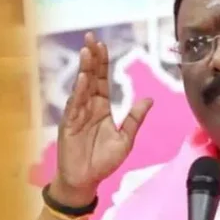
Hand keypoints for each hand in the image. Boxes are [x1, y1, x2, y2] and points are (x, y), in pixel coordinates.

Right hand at [51, 32, 153, 205]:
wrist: (86, 181)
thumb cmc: (103, 162)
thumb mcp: (125, 140)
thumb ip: (135, 118)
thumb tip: (150, 98)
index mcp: (102, 108)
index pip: (102, 80)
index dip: (102, 62)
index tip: (103, 45)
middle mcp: (88, 107)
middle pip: (91, 78)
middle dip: (91, 58)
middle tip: (91, 38)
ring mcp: (77, 114)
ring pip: (81, 87)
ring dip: (84, 69)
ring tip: (87, 52)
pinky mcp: (69, 125)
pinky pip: (74, 106)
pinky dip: (78, 92)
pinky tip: (82, 79)